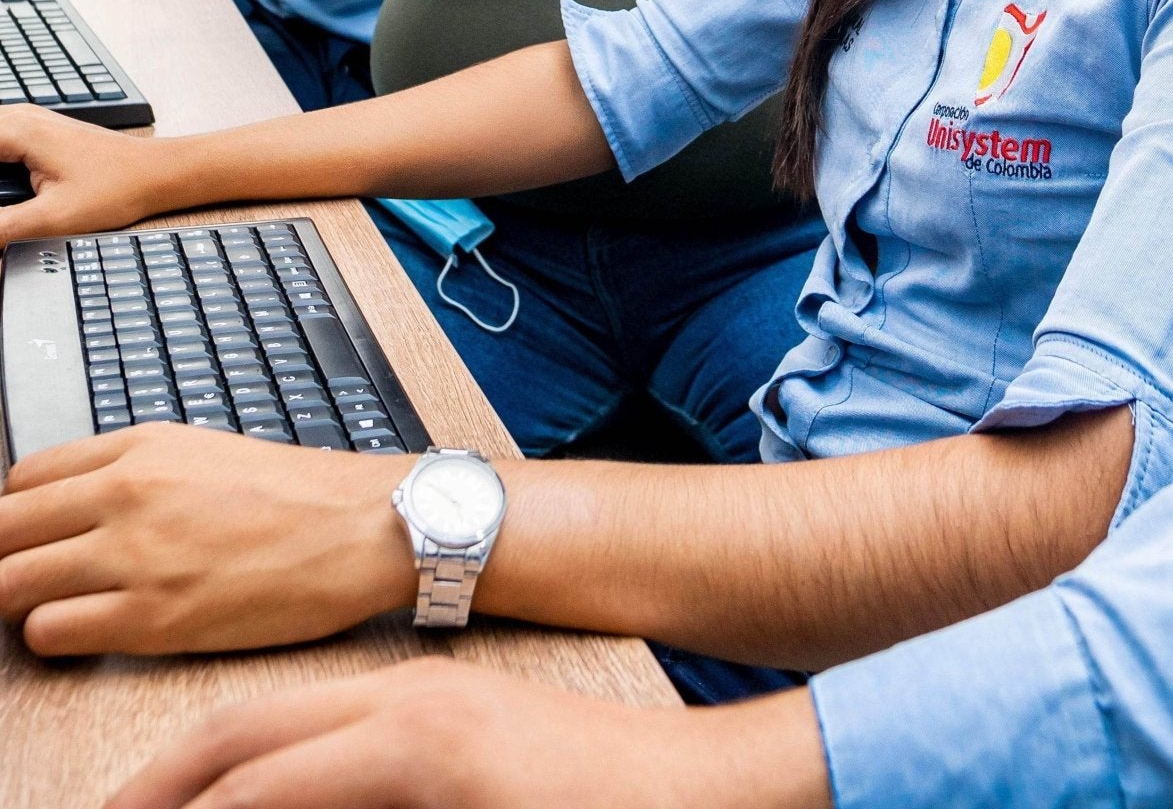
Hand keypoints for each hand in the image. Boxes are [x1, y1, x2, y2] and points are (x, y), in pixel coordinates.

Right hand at [0, 105, 175, 243]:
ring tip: (6, 207)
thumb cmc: (118, 188)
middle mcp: (19, 118)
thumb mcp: (53, 218)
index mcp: (18, 130)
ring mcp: (27, 125)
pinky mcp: (34, 137)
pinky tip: (5, 197)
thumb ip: (1, 229)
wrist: (157, 173)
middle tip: (3, 209)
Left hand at [0, 423, 410, 655]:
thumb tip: (71, 504)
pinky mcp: (151, 618)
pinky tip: (88, 630)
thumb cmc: (294, 495)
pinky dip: (53, 636)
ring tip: (54, 608)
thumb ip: (132, 471)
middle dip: (3, 559)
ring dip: (20, 602)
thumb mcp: (202, 451)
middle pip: (2, 531)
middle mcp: (127, 493)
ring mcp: (136, 555)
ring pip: (9, 584)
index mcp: (140, 447)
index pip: (21, 479)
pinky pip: (49, 631)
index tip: (25, 538)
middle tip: (27, 577)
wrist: (358, 528)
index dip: (15, 516)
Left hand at [105, 658, 830, 808]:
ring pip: (271, 780)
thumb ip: (381, 772)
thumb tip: (296, 795)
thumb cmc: (579, 785)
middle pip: (241, 740)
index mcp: (401, 701)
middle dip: (159, 789)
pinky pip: (324, 802)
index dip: (174, 771)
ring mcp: (426, 745)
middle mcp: (402, 711)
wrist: (685, 782)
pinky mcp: (450, 779)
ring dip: (205, 808)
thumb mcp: (464, 762)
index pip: (252, 726)